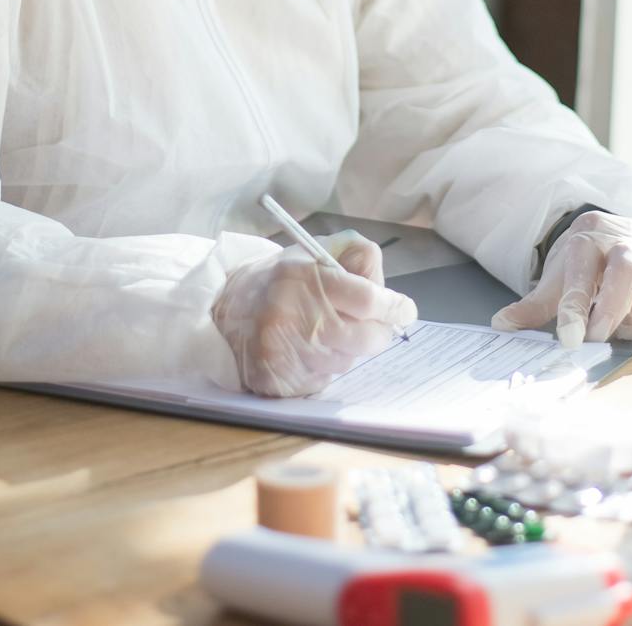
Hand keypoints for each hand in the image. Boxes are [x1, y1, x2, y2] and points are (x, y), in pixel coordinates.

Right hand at [211, 233, 417, 396]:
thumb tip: (388, 293)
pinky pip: (324, 380)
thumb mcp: (316, 251)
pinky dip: (323, 367)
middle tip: (365, 322)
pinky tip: (303, 350)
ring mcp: (281, 352)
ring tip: (319, 331)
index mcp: (302, 278)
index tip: (405, 310)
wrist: (226, 309)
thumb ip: (358, 257)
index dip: (393, 307)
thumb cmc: (282, 280)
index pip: (366, 299)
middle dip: (375, 332)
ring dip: (345, 349)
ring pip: (347, 361)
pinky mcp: (276, 381)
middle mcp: (290, 316)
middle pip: (366, 338)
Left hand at [491, 211, 631, 347]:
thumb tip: (502, 325)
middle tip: (600, 338)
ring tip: (626, 333)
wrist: (608, 231)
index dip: (576, 305)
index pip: (581, 271)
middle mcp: (623, 239)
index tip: (568, 338)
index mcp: (586, 240)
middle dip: (613, 306)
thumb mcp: (556, 277)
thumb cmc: (581, 261)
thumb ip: (534, 305)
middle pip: (626, 267)